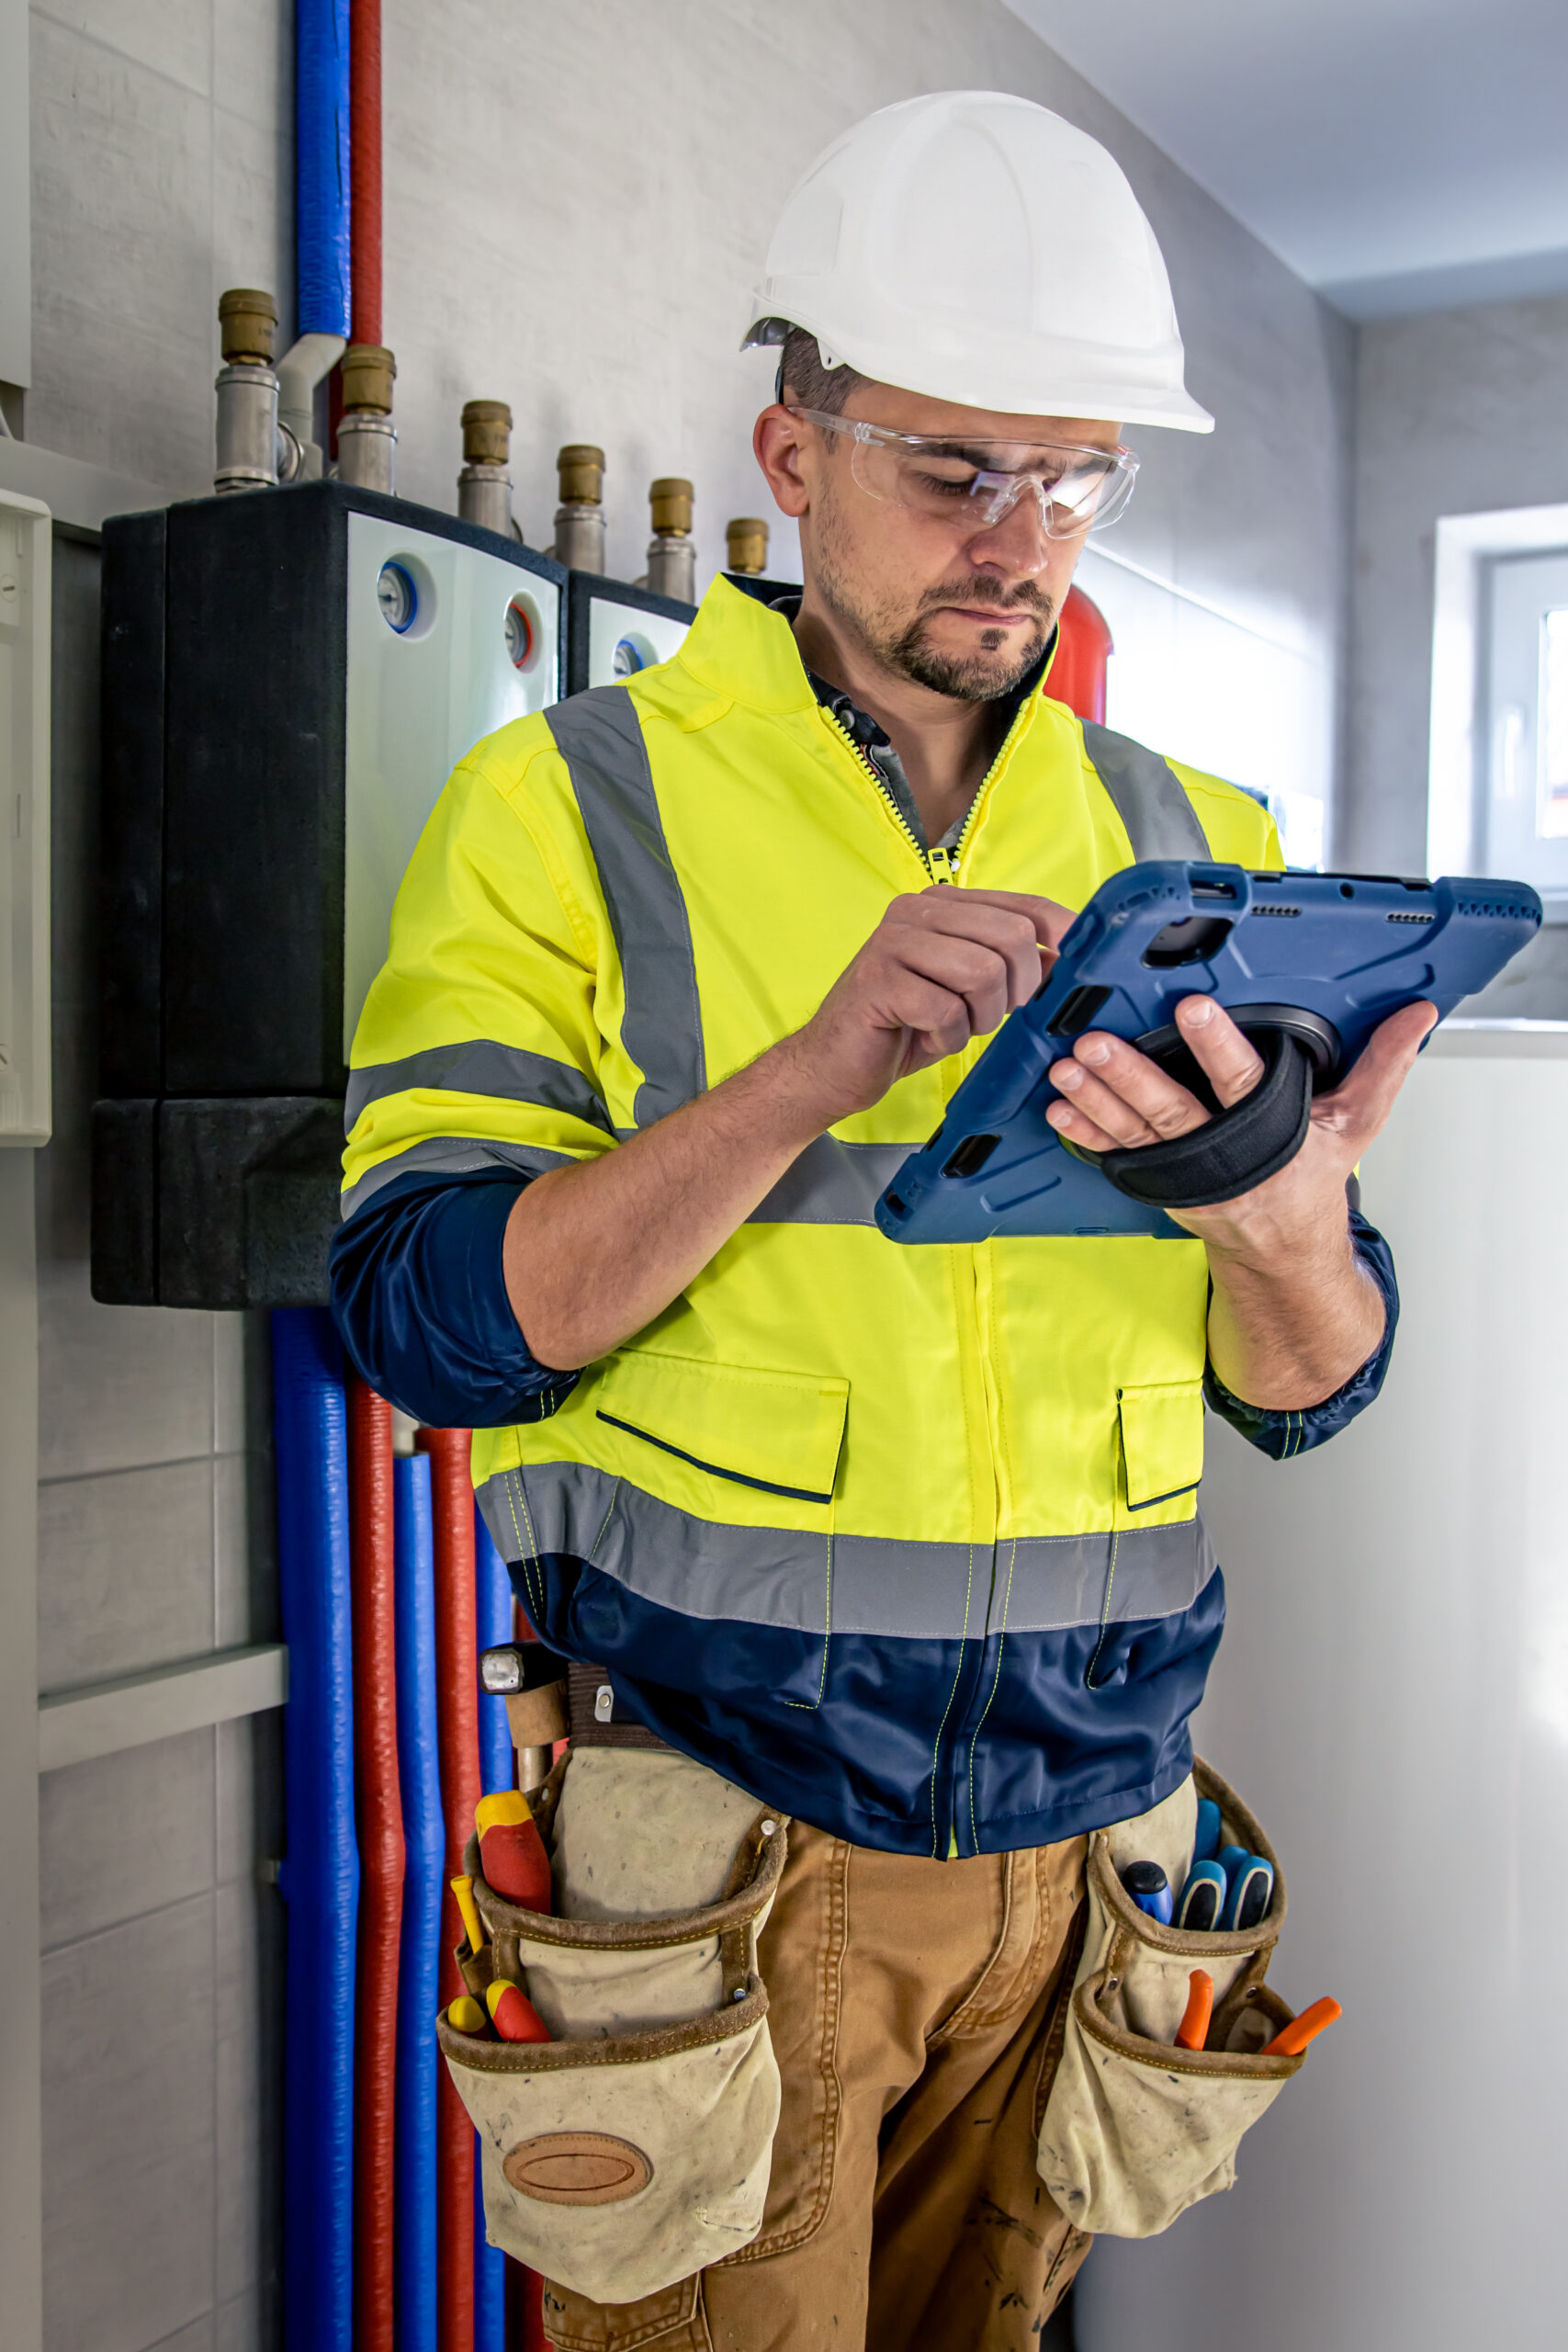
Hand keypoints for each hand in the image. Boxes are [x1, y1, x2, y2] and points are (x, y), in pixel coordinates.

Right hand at [775, 887, 1073, 1125]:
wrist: (832, 1066)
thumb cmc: (903, 1028)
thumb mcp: (969, 992)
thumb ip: (1011, 966)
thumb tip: (1070, 958)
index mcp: (943, 904)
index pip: (1026, 905)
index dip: (1063, 938)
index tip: (1078, 970)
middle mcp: (917, 910)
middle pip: (1012, 937)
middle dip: (1018, 990)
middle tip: (991, 1017)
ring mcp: (893, 940)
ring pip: (983, 972)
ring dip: (980, 1016)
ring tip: (954, 1027)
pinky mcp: (878, 979)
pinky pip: (947, 1010)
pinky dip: (946, 1037)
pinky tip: (924, 1037)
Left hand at [1044, 994, 1436, 1254]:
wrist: (1283, 1253)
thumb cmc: (1311, 1180)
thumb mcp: (1355, 1124)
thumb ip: (1384, 1066)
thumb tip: (1421, 1014)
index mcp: (1273, 1135)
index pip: (1245, 1084)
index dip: (1217, 1047)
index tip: (1190, 1008)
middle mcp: (1223, 1157)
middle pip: (1172, 1112)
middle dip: (1130, 1076)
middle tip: (1096, 1043)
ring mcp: (1185, 1173)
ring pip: (1134, 1133)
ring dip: (1096, 1100)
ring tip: (1066, 1066)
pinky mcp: (1158, 1182)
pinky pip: (1115, 1157)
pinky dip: (1084, 1133)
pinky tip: (1059, 1108)